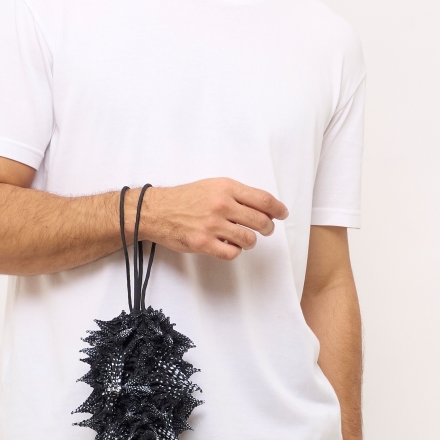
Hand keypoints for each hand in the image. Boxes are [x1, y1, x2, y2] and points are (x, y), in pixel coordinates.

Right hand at [135, 178, 287, 260]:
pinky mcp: (204, 243)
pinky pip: (232, 253)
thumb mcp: (212, 186)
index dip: (278, 209)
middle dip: (268, 228)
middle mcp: (221, 205)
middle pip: (261, 221)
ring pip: (249, 239)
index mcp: (226, 188)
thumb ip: (236, 194)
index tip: (282, 214)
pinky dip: (234, 251)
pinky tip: (229, 246)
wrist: (157, 211)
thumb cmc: (185, 198)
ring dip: (251, 242)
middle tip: (266, 229)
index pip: (263, 200)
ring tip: (244, 239)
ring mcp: (212, 225)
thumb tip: (264, 207)